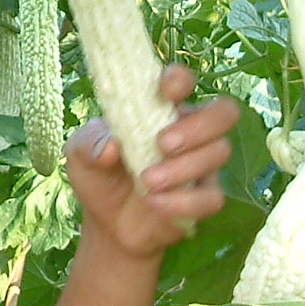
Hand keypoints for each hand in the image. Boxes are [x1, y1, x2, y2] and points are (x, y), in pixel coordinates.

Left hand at [67, 66, 237, 260]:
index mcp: (160, 109)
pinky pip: (211, 197)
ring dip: (183, 167)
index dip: (180, 80)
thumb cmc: (99, 175)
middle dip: (198, 125)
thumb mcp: (80, 155)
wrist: (108, 225)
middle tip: (162, 143)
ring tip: (147, 181)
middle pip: (224, 112)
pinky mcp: (204, 198)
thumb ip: (90, 144)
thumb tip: (111, 146)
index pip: (184, 83)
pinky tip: (154, 203)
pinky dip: (183, 201)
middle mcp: (189, 131)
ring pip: (219, 152)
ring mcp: (201, 165)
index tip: (165, 89)